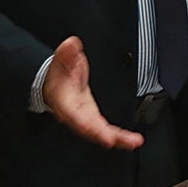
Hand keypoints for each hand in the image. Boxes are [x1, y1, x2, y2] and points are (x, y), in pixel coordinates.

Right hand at [42, 36, 143, 150]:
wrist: (54, 80)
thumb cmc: (58, 72)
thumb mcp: (62, 59)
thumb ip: (67, 54)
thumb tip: (71, 44)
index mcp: (65, 103)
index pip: (76, 116)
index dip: (88, 126)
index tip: (101, 134)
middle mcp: (74, 115)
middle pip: (90, 128)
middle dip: (104, 135)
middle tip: (121, 141)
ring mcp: (84, 118)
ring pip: (100, 132)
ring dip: (117, 139)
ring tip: (134, 142)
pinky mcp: (92, 118)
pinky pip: (105, 130)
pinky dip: (118, 136)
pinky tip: (132, 140)